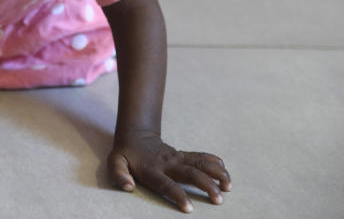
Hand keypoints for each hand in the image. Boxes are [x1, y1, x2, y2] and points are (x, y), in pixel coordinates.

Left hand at [107, 132, 230, 212]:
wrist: (136, 136)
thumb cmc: (126, 155)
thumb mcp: (115, 162)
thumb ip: (119, 173)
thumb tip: (128, 185)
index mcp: (152, 170)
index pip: (166, 184)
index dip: (177, 195)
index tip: (189, 208)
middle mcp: (168, 163)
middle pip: (190, 173)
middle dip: (206, 185)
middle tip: (219, 199)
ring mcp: (178, 158)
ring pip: (200, 163)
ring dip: (215, 173)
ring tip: (228, 186)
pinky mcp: (184, 155)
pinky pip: (201, 157)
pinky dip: (214, 163)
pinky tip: (225, 173)